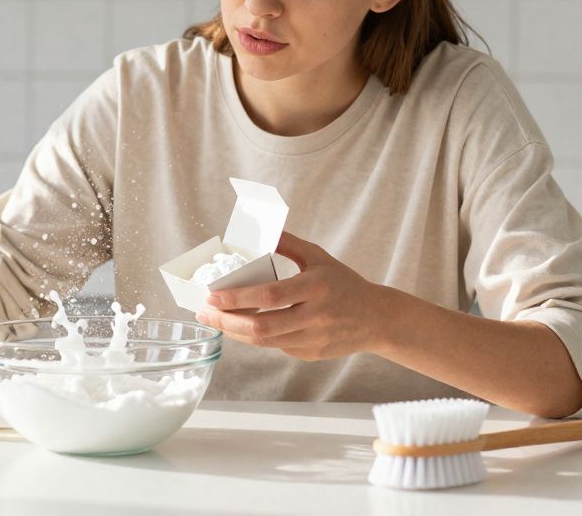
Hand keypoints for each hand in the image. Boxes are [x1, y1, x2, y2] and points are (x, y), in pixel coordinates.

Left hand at [194, 231, 394, 360]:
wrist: (376, 318)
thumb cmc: (344, 284)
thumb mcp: (319, 257)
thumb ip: (289, 243)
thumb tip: (261, 228)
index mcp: (316, 287)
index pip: (270, 295)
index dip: (238, 298)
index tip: (213, 295)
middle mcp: (315, 315)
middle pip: (263, 326)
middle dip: (228, 322)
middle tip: (205, 313)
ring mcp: (314, 338)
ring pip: (265, 341)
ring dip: (236, 332)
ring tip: (216, 320)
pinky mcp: (311, 353)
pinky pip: (276, 347)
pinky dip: (256, 337)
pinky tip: (242, 326)